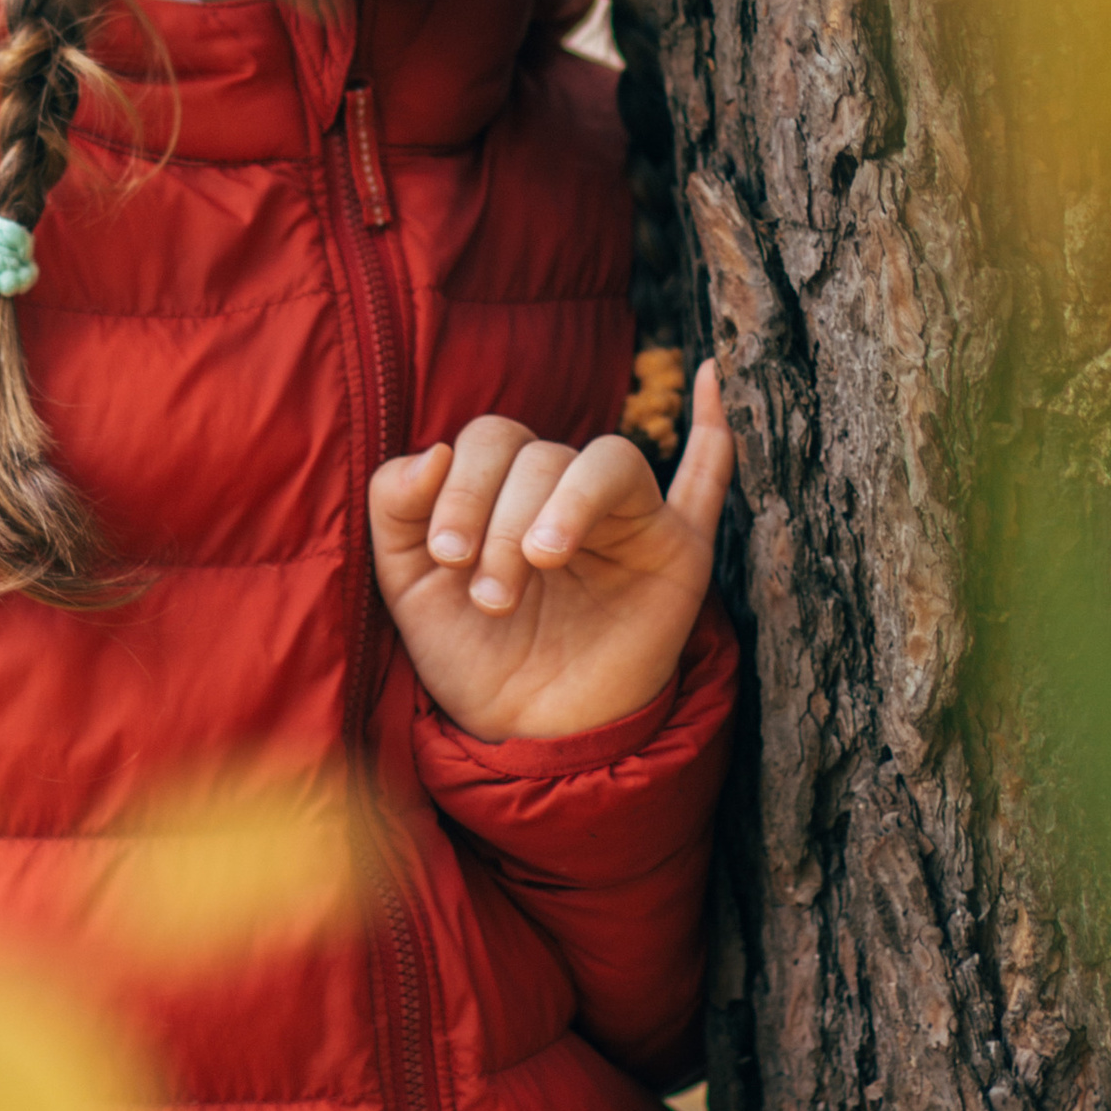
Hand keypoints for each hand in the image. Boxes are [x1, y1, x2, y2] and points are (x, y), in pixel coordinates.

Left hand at [369, 362, 732, 742]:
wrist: (530, 735)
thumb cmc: (474, 657)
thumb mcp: (409, 587)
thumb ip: (397, 511)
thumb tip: (432, 450)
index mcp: (503, 489)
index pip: (490, 440)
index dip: (462, 487)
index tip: (446, 558)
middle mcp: (565, 491)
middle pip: (543, 453)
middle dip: (503, 520)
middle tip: (491, 595)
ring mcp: (626, 518)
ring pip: (608, 460)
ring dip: (564, 505)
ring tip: (542, 561)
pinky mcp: (679, 553)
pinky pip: (707, 481)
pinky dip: (714, 429)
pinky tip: (709, 375)